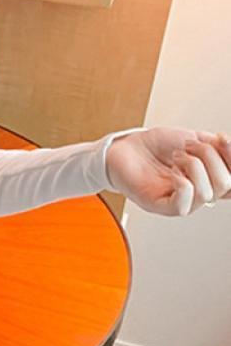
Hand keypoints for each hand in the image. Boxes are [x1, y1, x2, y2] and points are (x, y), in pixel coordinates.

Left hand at [105, 127, 230, 215]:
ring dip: (194, 165)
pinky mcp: (157, 206)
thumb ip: (218, 147)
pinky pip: (182, 206)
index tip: (221, 138)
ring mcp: (177, 202)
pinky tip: (172, 171)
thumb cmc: (155, 145)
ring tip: (176, 155)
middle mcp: (196, 195)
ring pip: (206, 193)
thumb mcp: (195, 139)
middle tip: (188, 145)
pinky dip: (182, 184)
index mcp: (208, 180)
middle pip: (226, 184)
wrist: (125, 145)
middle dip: (211, 156)